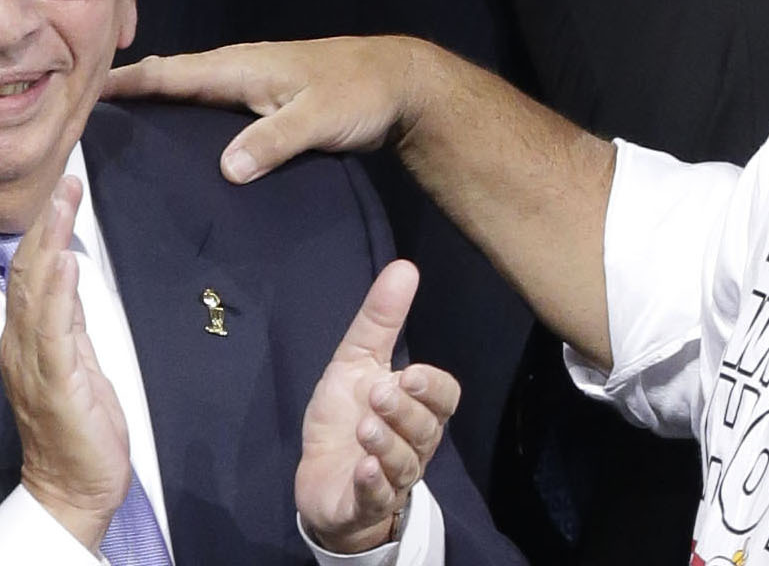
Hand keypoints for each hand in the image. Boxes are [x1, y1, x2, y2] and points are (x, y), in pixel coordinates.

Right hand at [0, 177, 131, 551]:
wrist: (76, 485)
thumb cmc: (79, 423)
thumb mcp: (76, 357)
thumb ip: (69, 316)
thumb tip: (70, 270)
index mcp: (28, 340)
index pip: (30, 277)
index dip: (43, 232)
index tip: (61, 189)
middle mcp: (23, 348)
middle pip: (29, 277)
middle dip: (46, 227)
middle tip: (64, 182)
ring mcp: (36, 365)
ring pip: (38, 296)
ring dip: (51, 246)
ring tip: (64, 206)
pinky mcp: (58, 384)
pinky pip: (55, 334)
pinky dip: (59, 296)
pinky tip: (66, 266)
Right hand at [109, 37, 419, 178]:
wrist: (403, 84)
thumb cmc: (363, 93)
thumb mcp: (321, 118)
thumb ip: (275, 140)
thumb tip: (225, 168)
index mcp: (245, 67)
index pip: (174, 73)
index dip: (129, 82)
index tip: (85, 91)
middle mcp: (243, 69)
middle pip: (175, 78)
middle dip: (132, 89)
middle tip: (83, 111)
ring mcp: (255, 84)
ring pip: (194, 89)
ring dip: (158, 101)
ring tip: (116, 126)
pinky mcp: (268, 101)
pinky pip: (213, 105)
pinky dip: (187, 113)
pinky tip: (176, 138)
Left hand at [295, 261, 459, 556]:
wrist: (319, 480)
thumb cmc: (344, 416)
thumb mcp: (356, 363)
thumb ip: (381, 321)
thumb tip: (404, 266)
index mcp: (418, 409)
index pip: (445, 398)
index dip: (432, 388)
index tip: (410, 372)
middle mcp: (414, 444)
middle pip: (427, 429)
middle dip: (406, 412)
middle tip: (380, 394)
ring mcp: (392, 478)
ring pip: (405, 463)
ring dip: (388, 444)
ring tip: (365, 428)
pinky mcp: (364, 505)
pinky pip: (379, 499)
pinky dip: (375, 484)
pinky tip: (364, 469)